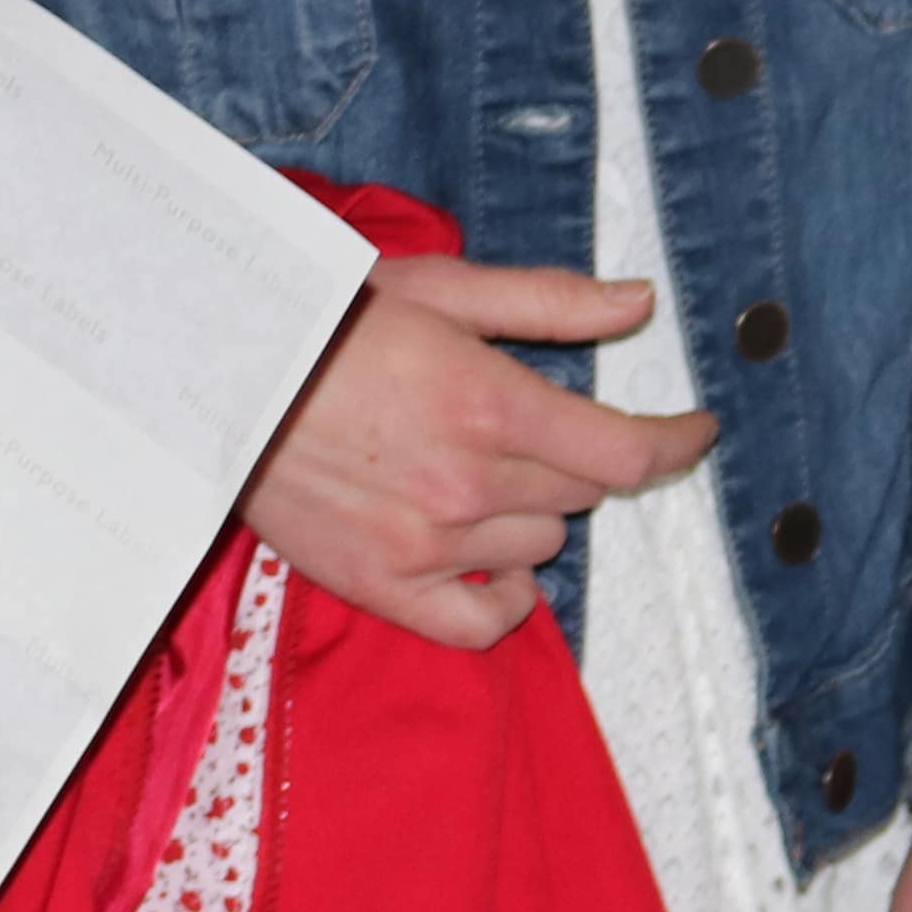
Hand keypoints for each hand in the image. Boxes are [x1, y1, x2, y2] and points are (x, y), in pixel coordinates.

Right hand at [237, 253, 715, 646]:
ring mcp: (427, 544)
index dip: (677, 442)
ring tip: (476, 466)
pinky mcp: (383, 586)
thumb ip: (548, 302)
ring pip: (542, 544)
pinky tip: (494, 561)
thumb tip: (640, 303)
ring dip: (533, 508)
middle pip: (582, 493)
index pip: (625, 451)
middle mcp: (468, 484)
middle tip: (524, 419)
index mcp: (489, 404)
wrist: (215, 377)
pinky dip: (505, 596)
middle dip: (575, 454)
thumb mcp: (440, 288)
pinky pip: (483, 623)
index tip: (697, 431)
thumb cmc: (323, 320)